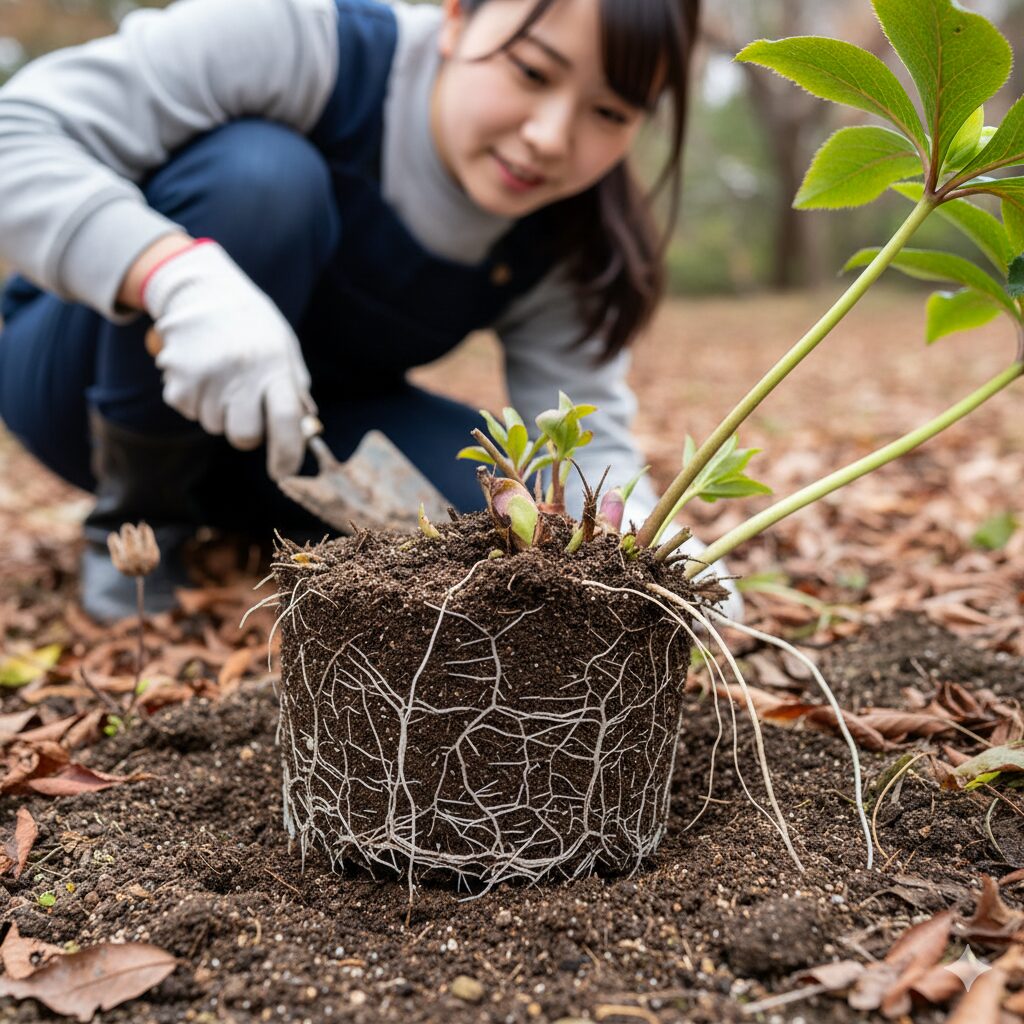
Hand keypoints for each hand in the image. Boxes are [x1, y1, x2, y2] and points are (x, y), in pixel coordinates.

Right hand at [141, 240, 313, 478]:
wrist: (201, 290)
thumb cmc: (252, 327)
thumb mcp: (284, 348)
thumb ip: (294, 390)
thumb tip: (302, 433)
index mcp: (272, 364)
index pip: (285, 420)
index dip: (287, 453)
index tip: (284, 471)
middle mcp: (239, 372)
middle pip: (244, 436)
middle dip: (248, 432)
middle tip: (247, 406)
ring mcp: (204, 377)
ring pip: (214, 426)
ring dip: (220, 412)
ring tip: (223, 376)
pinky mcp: (176, 380)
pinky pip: (190, 412)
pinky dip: (197, 401)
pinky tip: (203, 372)